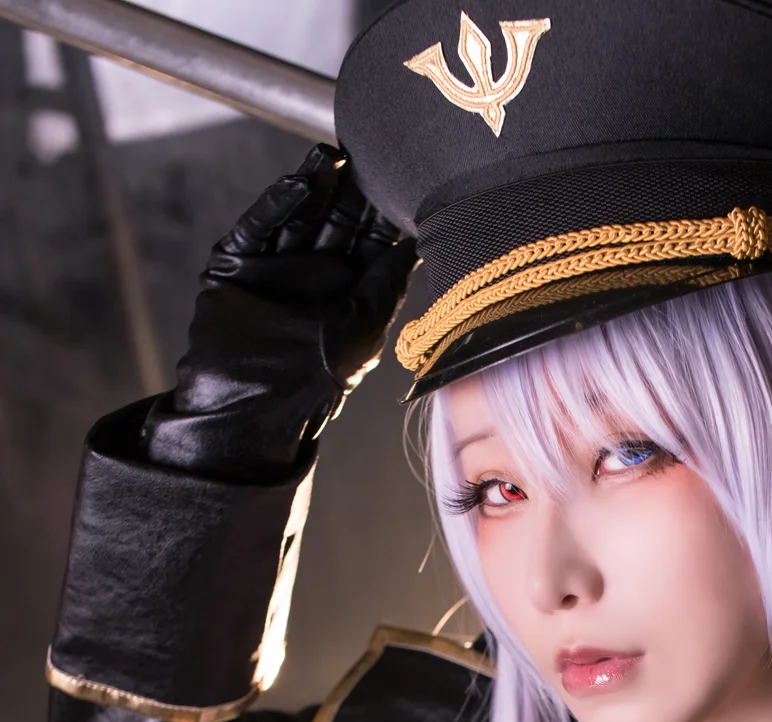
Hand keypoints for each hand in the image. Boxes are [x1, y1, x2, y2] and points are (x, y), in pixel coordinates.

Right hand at [142, 145, 416, 481]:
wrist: (254, 402)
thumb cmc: (318, 375)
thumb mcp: (367, 324)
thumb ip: (388, 281)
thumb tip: (416, 241)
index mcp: (347, 290)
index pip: (369, 238)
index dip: (383, 209)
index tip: (400, 175)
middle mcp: (313, 273)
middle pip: (336, 218)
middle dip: (352, 189)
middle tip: (369, 152)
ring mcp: (275, 265)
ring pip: (300, 214)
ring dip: (317, 185)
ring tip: (335, 156)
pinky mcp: (239, 262)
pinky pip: (260, 224)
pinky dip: (278, 202)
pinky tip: (301, 181)